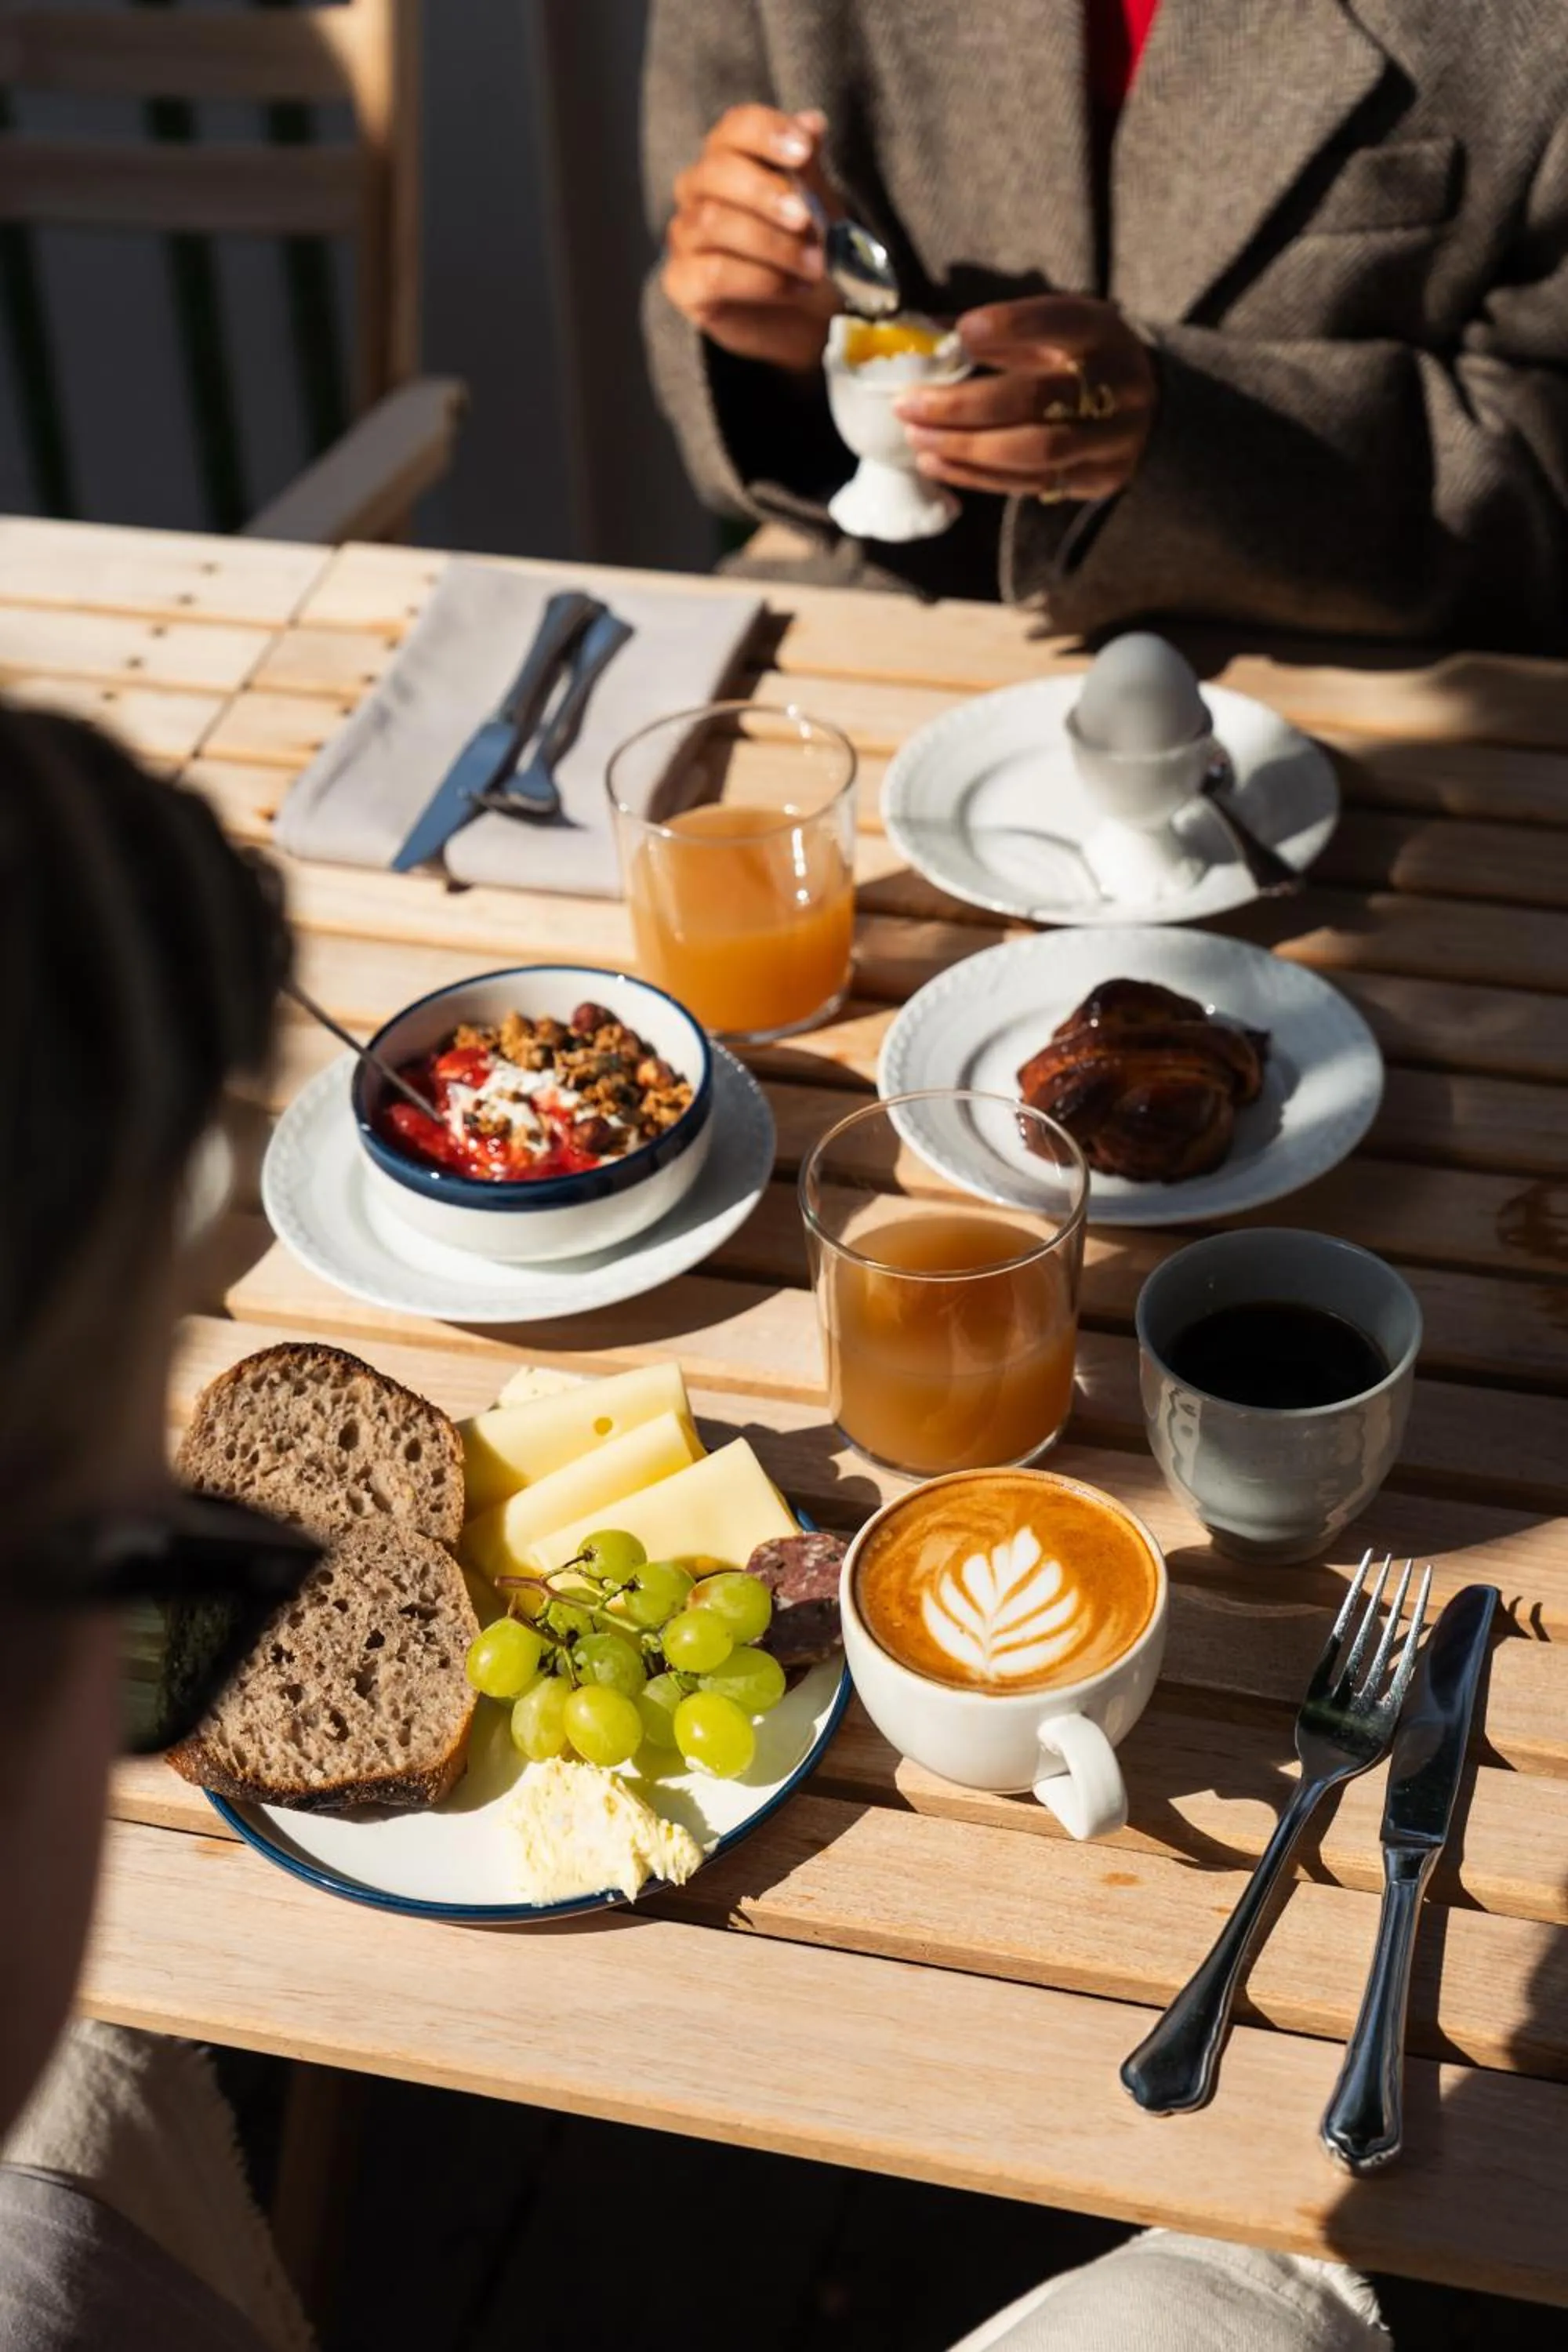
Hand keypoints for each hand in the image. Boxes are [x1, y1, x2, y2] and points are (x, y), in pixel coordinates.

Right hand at [661, 105, 840, 372]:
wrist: (809, 316)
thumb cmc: (808, 248)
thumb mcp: (816, 202)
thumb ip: (807, 166)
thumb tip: (812, 122)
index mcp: (728, 158)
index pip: (734, 128)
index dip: (767, 134)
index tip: (804, 151)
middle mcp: (696, 191)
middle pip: (716, 173)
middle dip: (767, 194)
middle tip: (807, 221)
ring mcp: (684, 237)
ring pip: (713, 222)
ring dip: (772, 244)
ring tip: (814, 265)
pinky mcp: (681, 284)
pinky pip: (712, 273)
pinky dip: (761, 280)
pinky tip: (794, 288)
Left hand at [894, 295, 1157, 501]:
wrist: (1143, 408)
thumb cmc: (1076, 359)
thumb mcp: (1051, 330)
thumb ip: (996, 333)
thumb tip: (922, 338)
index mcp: (1101, 332)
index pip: (1060, 323)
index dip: (1011, 327)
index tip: (961, 333)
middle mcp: (1117, 385)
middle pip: (1036, 399)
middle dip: (964, 405)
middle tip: (909, 404)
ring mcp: (1112, 439)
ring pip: (1035, 450)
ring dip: (967, 448)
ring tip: (917, 439)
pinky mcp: (1097, 480)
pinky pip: (1031, 484)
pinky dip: (977, 476)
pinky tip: (936, 464)